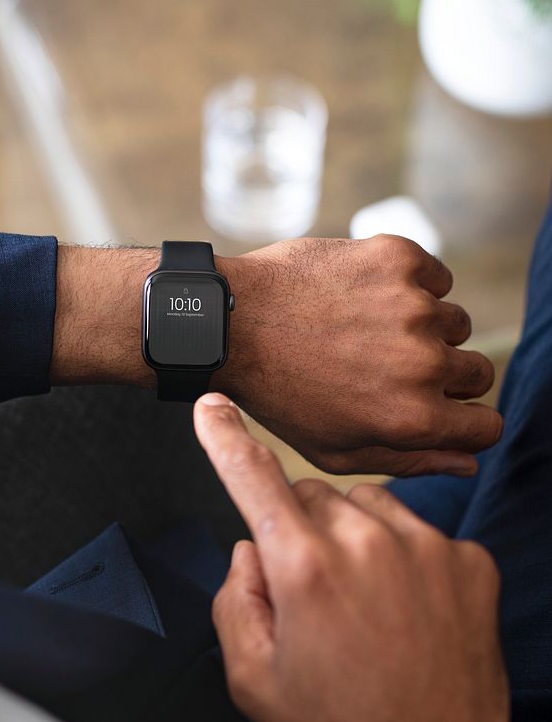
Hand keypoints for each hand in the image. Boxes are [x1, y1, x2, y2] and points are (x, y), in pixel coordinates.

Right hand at [194, 394, 551, 721]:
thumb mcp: (252, 677)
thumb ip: (234, 598)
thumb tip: (251, 548)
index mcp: (304, 566)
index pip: (253, 478)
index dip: (225, 437)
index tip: (213, 403)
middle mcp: (365, 540)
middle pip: (313, 495)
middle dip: (301, 528)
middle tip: (313, 592)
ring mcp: (425, 545)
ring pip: (366, 505)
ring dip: (354, 535)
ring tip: (364, 600)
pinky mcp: (468, 558)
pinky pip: (418, 531)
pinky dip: (404, 556)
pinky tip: (408, 608)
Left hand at [217, 235, 501, 475]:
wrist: (231, 324)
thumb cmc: (278, 394)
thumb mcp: (335, 451)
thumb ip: (409, 461)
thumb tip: (468, 462)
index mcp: (413, 418)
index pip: (489, 425)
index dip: (463, 420)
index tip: (439, 409)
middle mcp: (423, 363)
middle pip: (478, 373)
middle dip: (443, 375)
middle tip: (390, 367)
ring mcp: (414, 305)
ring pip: (455, 322)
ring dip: (424, 329)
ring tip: (367, 331)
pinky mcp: (399, 258)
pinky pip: (436, 275)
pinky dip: (411, 284)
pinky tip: (365, 296)